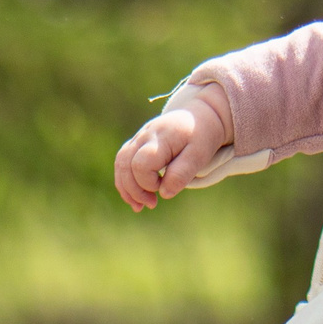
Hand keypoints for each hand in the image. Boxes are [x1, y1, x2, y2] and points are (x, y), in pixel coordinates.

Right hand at [112, 81, 233, 209]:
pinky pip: (123, 161)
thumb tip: (164, 194)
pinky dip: (126, 179)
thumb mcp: (199, 155)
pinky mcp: (137, 142)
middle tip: (152, 204)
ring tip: (139, 207)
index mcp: (161, 138)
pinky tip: (135, 196)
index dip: (148, 183)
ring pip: (121, 162)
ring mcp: (139, 137)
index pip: (141, 165)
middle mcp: (146, 135)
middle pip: (126, 164)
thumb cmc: (201, 137)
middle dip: (135, 189)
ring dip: (126, 187)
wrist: (201, 117)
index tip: (164, 188)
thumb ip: (182, 173)